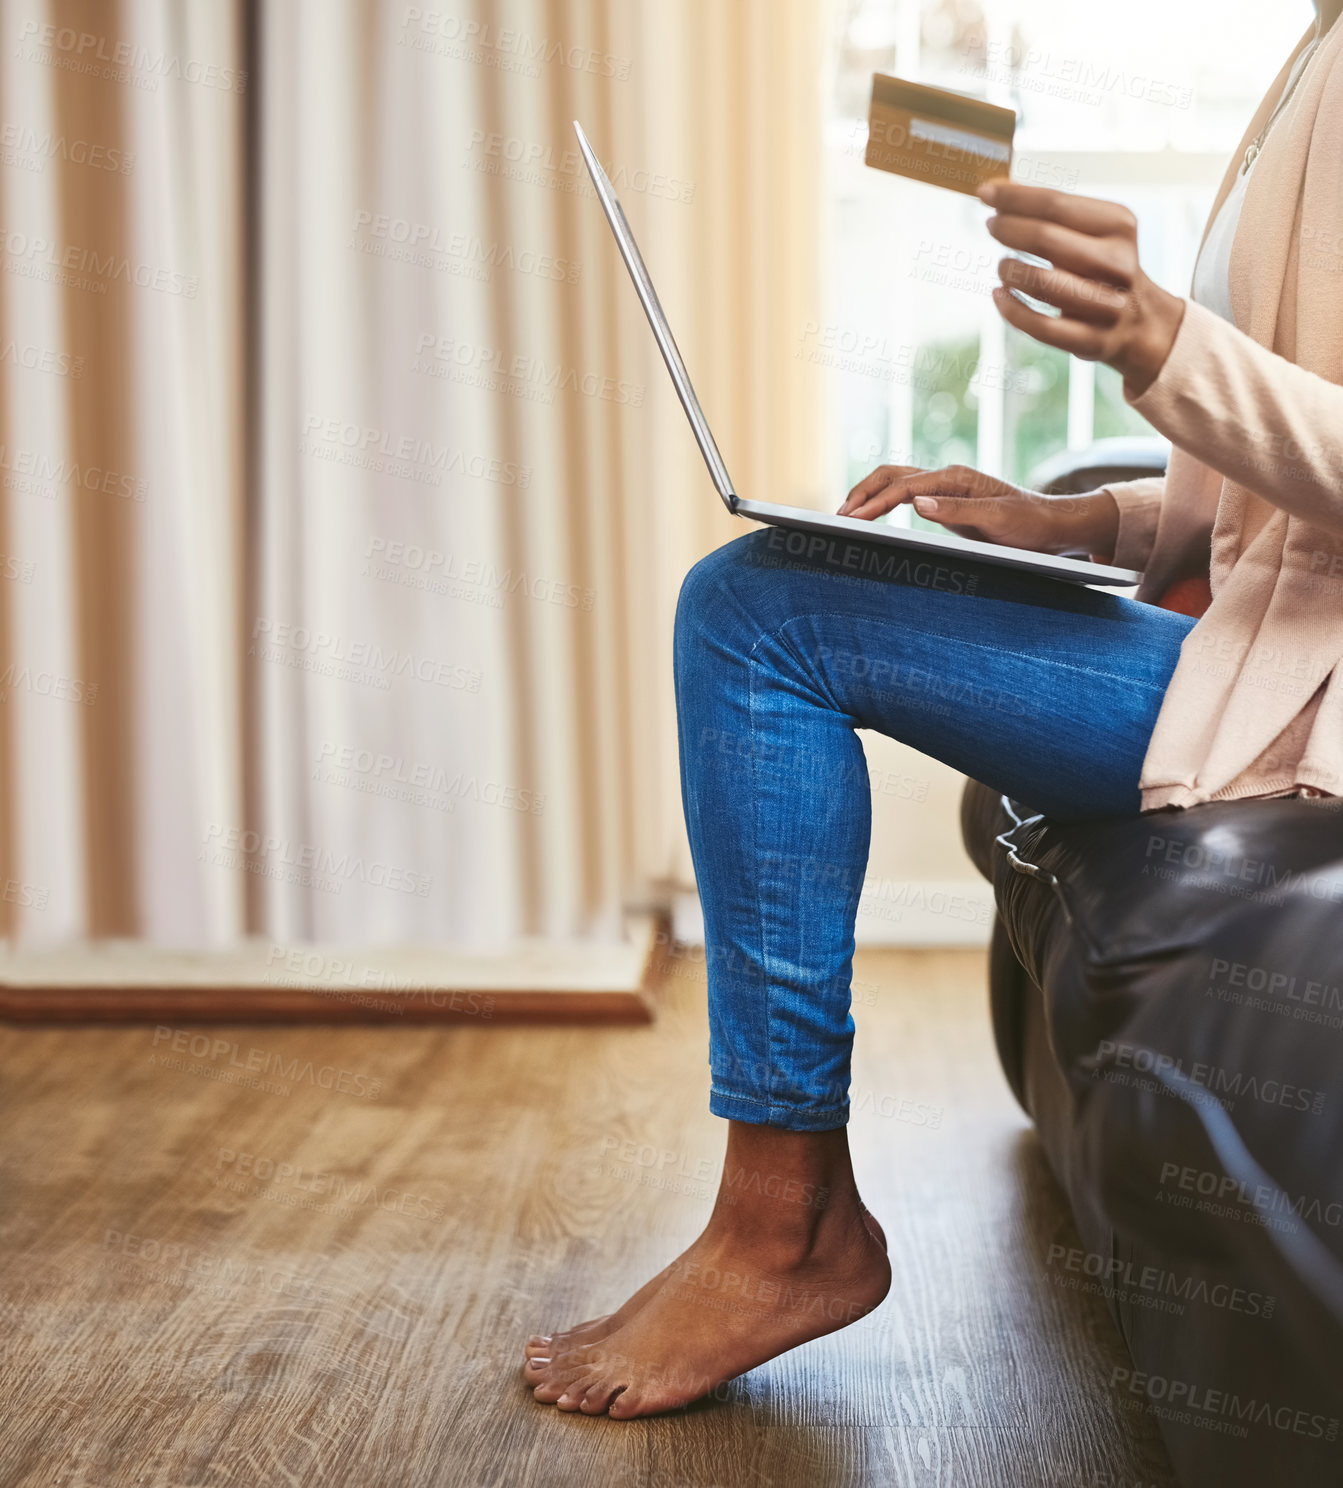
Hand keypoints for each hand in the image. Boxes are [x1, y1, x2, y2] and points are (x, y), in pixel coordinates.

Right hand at [838, 463, 1119, 557]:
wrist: (1052, 527)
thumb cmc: (1029, 525)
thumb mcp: (996, 520)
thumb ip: (956, 511)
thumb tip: (915, 503)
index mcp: (955, 479)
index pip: (903, 487)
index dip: (875, 504)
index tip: (852, 521)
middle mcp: (947, 477)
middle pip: (891, 474)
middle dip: (862, 492)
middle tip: (838, 517)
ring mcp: (945, 488)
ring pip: (895, 481)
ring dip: (869, 495)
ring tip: (847, 517)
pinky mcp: (946, 502)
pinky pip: (905, 495)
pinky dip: (882, 502)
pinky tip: (872, 518)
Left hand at [978, 179, 1184, 399]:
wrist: (1140, 322)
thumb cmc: (1102, 268)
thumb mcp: (1094, 232)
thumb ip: (1053, 212)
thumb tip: (1000, 189)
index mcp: (1119, 226)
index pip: (1057, 204)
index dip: (1015, 198)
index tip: (985, 192)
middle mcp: (1118, 263)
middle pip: (1046, 239)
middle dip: (1008, 229)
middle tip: (992, 225)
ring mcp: (1107, 305)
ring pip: (1041, 284)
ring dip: (1010, 270)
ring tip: (1002, 265)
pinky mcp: (1092, 340)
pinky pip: (1040, 326)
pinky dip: (1011, 309)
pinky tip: (999, 294)